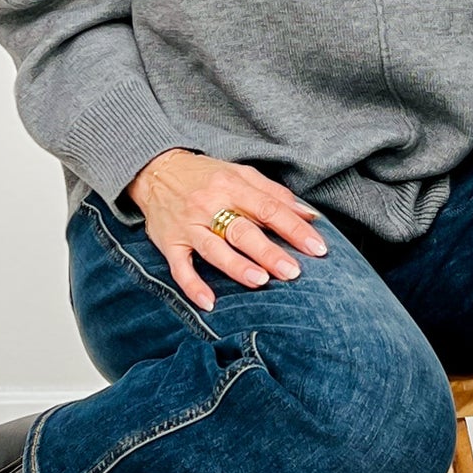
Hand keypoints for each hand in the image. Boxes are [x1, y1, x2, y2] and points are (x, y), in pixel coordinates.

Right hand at [125, 149, 329, 311]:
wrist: (156, 170)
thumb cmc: (205, 175)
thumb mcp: (240, 174)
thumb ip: (274, 194)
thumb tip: (309, 215)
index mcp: (231, 186)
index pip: (268, 208)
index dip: (294, 229)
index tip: (317, 248)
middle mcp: (209, 205)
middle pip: (242, 230)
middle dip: (269, 252)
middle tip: (293, 271)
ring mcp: (188, 226)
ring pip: (213, 249)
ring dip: (236, 266)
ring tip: (260, 281)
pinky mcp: (169, 243)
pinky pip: (179, 268)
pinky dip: (193, 286)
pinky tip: (209, 303)